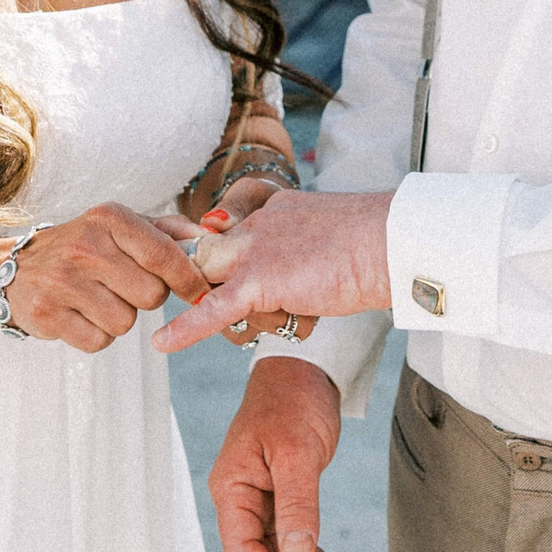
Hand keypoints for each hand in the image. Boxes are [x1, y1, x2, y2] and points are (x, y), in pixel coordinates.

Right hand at [0, 203, 210, 352]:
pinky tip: (82, 315)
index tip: (201, 292)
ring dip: (120, 317)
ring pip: (126, 322)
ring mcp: (63, 280)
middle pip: (151, 295)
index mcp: (109, 218)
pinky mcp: (48, 314)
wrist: (19, 269)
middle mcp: (85, 245)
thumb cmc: (86, 246)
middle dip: (146, 298)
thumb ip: (169, 231)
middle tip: (125, 286)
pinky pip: (99, 341)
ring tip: (99, 298)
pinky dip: (97, 335)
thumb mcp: (121, 226)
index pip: (163, 253)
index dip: (189, 278)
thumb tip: (213, 240)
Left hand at [153, 188, 394, 352]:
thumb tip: (309, 282)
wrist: (389, 242)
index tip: (200, 247)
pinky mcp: (260, 281)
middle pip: (212, 254)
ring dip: (223, 306)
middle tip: (211, 292)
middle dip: (205, 278)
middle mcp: (258, 224)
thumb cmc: (379, 244)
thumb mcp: (337, 239)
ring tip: (266, 311)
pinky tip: (162, 344)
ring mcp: (256, 250)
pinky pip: (213, 308)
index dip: (219, 246)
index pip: (232, 228)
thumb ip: (310, 252)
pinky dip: (186, 328)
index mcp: (278, 208)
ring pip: (212, 280)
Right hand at [209, 358, 341, 551]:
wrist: (304, 367)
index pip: (241, 549)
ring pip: (272, 551)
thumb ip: (296, 503)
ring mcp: (258, 496)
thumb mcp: (297, 451)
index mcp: (232, 486)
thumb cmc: (293, 398)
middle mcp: (239, 496)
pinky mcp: (278, 492)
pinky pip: (285, 535)